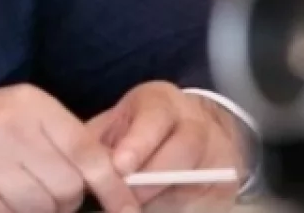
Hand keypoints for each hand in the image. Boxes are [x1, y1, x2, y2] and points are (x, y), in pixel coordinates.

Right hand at [0, 85, 140, 212]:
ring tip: (12, 195)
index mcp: (29, 104)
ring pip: (46, 208)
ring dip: (37, 211)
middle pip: (69, 188)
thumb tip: (113, 180)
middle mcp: (11, 128)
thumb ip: (60, 141)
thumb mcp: (15, 117)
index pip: (90, 153)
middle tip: (37, 191)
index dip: (114, 188)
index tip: (127, 208)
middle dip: (62, 200)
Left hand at [87, 82, 244, 212]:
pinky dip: (180, 208)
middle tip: (124, 197)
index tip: (119, 166)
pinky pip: (206, 200)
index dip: (138, 144)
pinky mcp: (228, 180)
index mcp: (162, 101)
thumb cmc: (136, 129)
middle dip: (151, 178)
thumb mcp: (116, 125)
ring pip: (198, 177)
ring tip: (135, 206)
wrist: (186, 128)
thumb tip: (75, 165)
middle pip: (183, 149)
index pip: (155, 118)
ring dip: (165, 198)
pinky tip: (155, 208)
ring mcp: (218, 150)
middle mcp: (196, 121)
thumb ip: (98, 142)